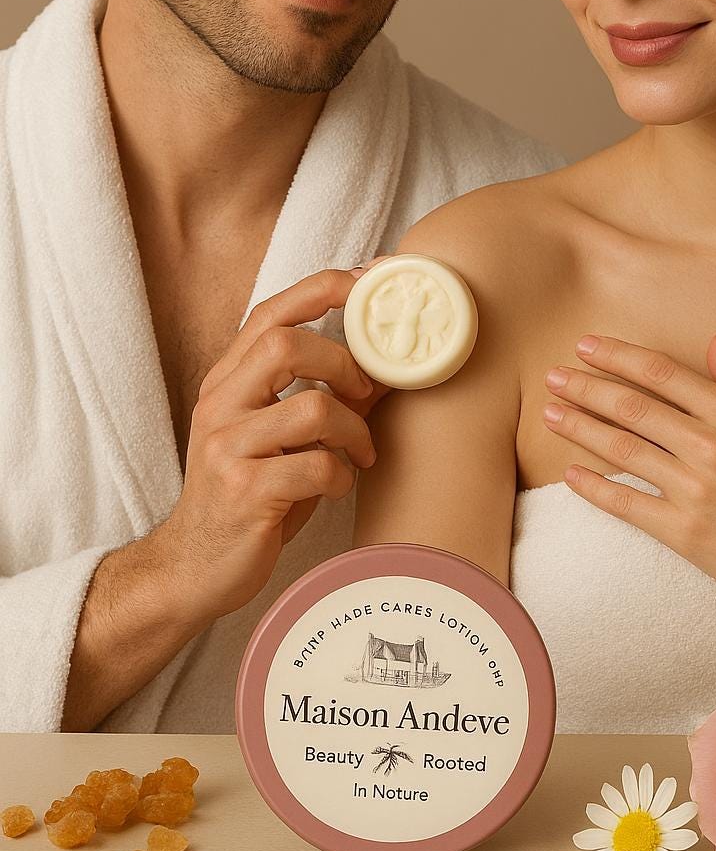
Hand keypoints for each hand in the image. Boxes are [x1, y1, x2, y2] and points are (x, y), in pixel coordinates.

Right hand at [161, 267, 390, 622]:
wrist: (193, 568)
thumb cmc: (250, 499)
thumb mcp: (278, 440)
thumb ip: (323, 399)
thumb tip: (388, 367)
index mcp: (226, 383)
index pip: (268, 313)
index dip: (320, 289)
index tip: (366, 283)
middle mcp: (219, 405)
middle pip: (286, 345)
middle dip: (343, 363)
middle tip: (366, 392)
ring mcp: (227, 448)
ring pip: (311, 408)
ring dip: (353, 430)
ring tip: (359, 454)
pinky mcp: (244, 491)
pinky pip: (316, 466)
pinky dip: (341, 475)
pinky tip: (335, 486)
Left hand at [541, 332, 715, 617]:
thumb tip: (712, 342)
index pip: (660, 373)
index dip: (618, 356)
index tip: (585, 347)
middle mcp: (709, 444)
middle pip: (631, 406)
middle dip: (585, 388)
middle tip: (551, 378)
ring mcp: (694, 488)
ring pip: (621, 449)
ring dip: (580, 429)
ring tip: (550, 415)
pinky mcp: (684, 531)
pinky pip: (627, 504)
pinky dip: (594, 488)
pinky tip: (570, 475)